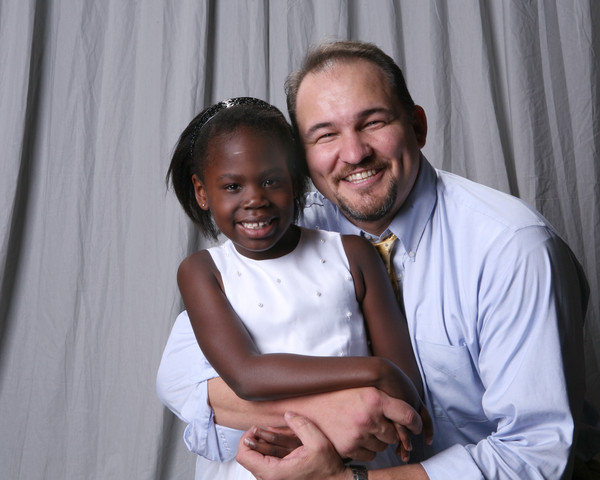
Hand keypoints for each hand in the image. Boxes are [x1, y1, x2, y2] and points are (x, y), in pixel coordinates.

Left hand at [237, 411, 348, 479]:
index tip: (256, 428)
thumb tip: (288, 414)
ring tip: (267, 434)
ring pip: (255, 462)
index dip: (246, 439)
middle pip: (247, 458)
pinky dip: (266, 453)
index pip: (244, 456)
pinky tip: (275, 444)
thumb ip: (301, 425)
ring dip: (259, 446)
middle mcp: (270, 479)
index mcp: (274, 472)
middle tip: (259, 429)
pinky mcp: (278, 479)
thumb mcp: (317, 442)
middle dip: (253, 440)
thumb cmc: (327, 468)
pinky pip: (263, 466)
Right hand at [290, 387, 427, 460]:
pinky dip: (366, 448)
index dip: (416, 423)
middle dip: (389, 431)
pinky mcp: (349, 449)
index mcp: (375, 399)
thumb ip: (385, 400)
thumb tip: (408, 418)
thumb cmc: (337, 395)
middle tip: (377, 422)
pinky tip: (354, 436)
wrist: (308, 406)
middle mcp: (368, 418)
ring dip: (377, 440)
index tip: (416, 427)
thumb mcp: (363, 389)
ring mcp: (358, 435)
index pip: (408, 416)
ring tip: (361, 426)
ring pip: (382, 446)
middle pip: (395, 435)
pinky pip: (369, 455)